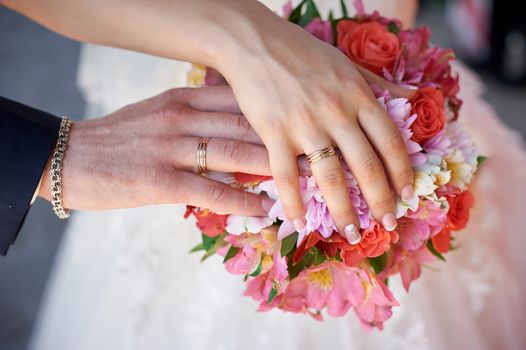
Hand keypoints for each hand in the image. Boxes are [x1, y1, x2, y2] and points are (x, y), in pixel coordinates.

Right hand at [39, 87, 287, 215]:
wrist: (69, 157)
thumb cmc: (119, 139)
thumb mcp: (159, 114)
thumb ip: (198, 117)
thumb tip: (239, 128)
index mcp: (183, 99)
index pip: (241, 102)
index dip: (277, 114)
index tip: (306, 124)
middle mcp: (181, 118)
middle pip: (246, 126)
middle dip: (286, 140)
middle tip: (319, 152)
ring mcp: (171, 148)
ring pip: (235, 154)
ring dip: (274, 170)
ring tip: (305, 182)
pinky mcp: (160, 181)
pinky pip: (212, 190)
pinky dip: (243, 200)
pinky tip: (266, 209)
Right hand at [215, 3, 414, 233]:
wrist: (254, 41)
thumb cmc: (301, 52)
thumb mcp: (348, 63)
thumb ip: (380, 84)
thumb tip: (415, 95)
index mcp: (358, 95)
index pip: (390, 141)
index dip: (403, 173)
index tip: (408, 196)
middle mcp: (337, 112)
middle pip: (367, 165)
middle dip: (381, 200)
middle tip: (388, 224)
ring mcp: (304, 124)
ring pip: (331, 177)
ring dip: (344, 211)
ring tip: (353, 234)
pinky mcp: (273, 132)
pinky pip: (286, 175)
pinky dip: (293, 202)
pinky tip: (299, 223)